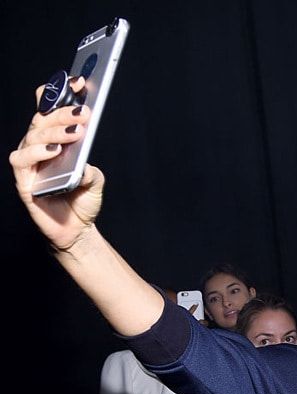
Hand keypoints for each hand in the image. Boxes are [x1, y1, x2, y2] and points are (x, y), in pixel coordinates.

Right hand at [8, 77, 103, 251]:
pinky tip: (54, 151)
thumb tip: (84, 162)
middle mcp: (38, 147)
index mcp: (54, 140)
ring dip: (53, 130)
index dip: (61, 93)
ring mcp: (29, 162)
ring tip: (75, 131)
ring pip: (33, 136)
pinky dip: (37, 152)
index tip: (80, 81)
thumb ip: (92, 168)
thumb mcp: (95, 181)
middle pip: (43, 119)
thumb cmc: (82, 202)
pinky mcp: (23, 180)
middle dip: (63, 110)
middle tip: (84, 109)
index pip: (51, 109)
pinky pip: (23, 160)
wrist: (77, 231)